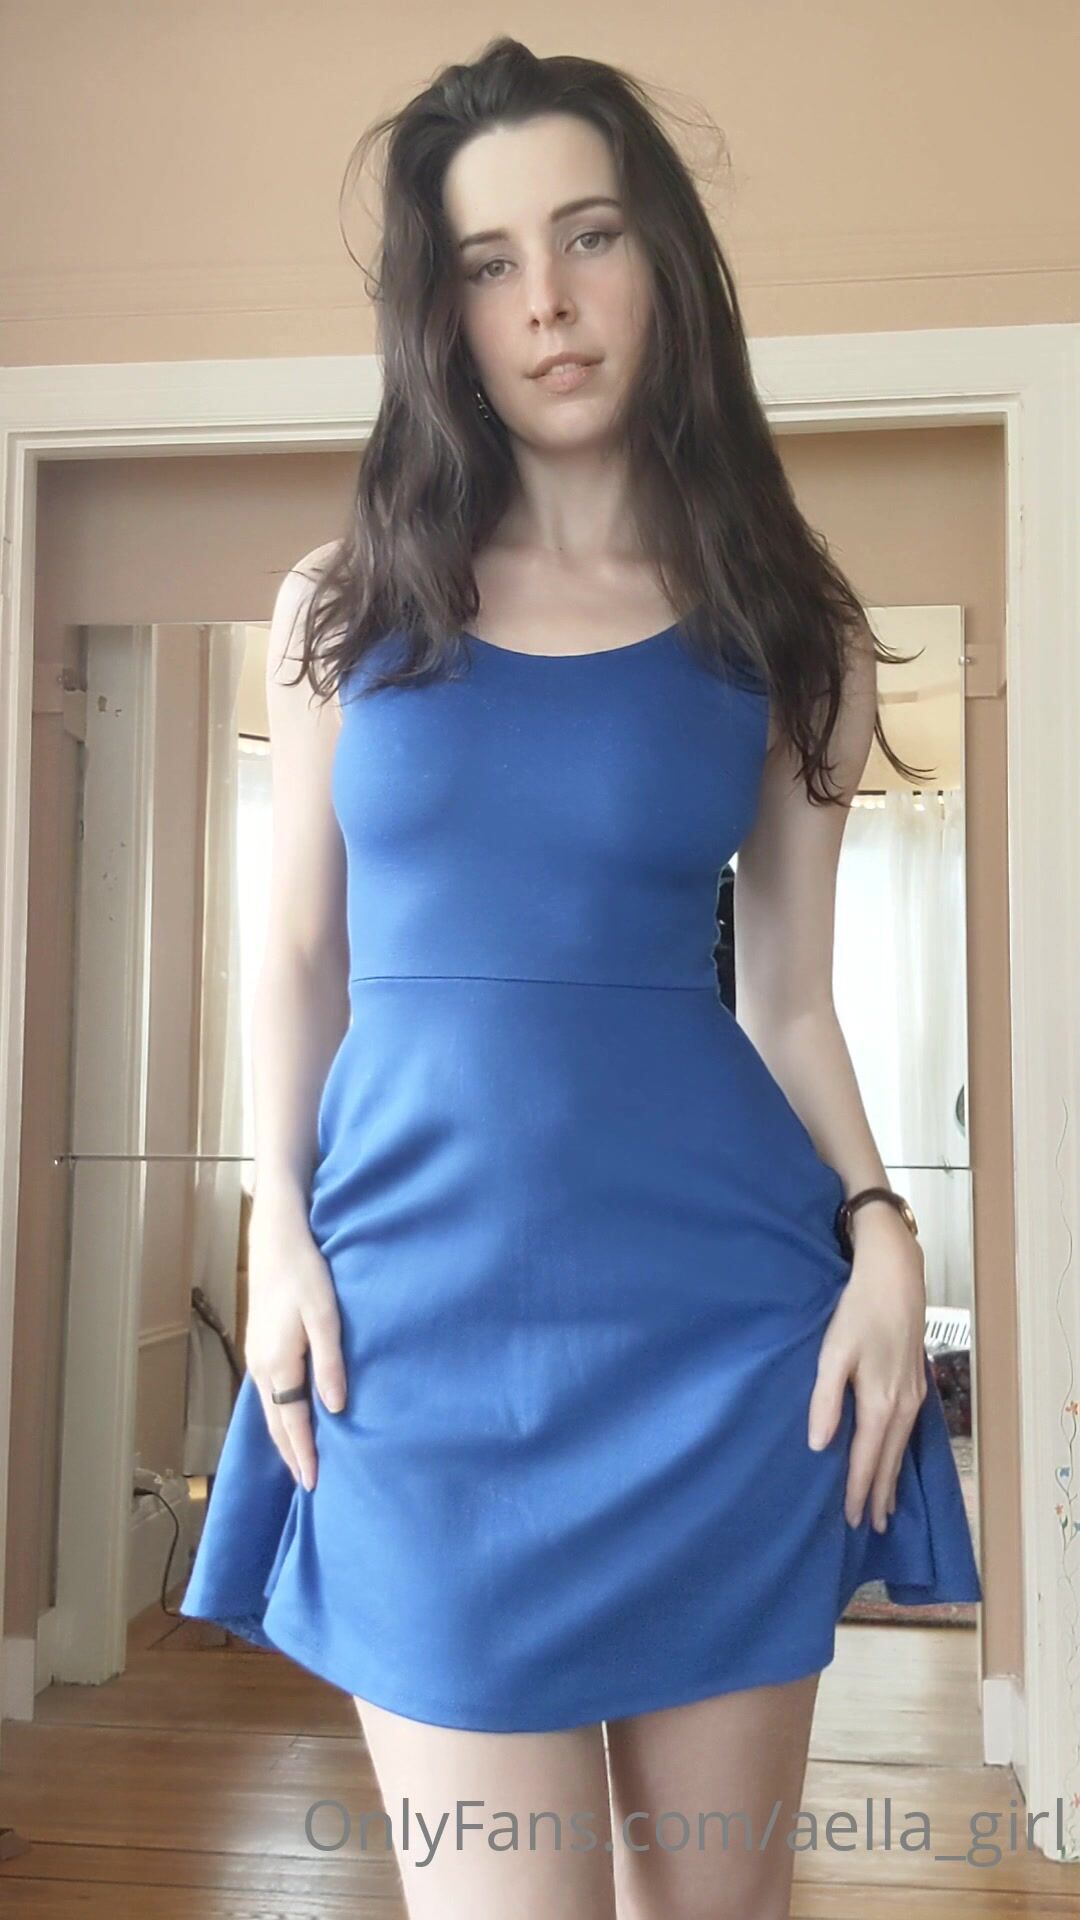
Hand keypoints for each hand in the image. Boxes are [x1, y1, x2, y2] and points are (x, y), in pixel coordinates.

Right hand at [244, 1205, 347, 1493]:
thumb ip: (330, 1363)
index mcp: (278, 1363)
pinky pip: (268, 1393)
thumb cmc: (306, 1274)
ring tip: (299, 1460)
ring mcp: (256, 1356)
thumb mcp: (325, 1316)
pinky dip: (278, 1415)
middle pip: (275, 1422)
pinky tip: (289, 1418)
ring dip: (283, 1437)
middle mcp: (261, 1366)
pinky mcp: (259, 1346)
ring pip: (269, 1409)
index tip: (313, 1483)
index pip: (291, 1422)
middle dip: (290, 1454)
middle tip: (307, 1484)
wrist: (275, 1240)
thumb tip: (335, 1409)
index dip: (303, 1453)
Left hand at [806, 1211, 927, 1530]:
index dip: (857, 1491)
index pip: (866, 1459)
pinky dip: (900, 1453)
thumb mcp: (832, 1353)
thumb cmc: (858, 1312)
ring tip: (886, 1507)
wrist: (895, 1277)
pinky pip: (908, 1432)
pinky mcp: (917, 1383)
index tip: (850, 1521)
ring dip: (892, 1478)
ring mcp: (914, 1395)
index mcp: (880, 1403)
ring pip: (901, 1448)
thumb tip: (818, 1445)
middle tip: (872, 1527)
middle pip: (888, 1460)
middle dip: (879, 1495)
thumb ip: (824, 1400)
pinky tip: (895, 1458)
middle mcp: (902, 1406)